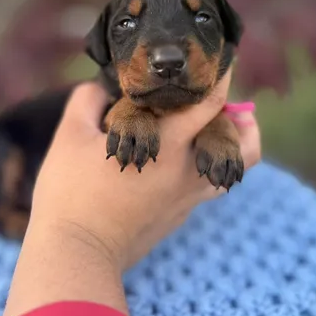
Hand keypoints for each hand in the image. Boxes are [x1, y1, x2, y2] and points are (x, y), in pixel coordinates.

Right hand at [0, 70, 260, 315]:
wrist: (77, 252)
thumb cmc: (71, 192)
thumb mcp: (70, 136)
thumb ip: (88, 100)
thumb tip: (100, 87)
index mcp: (169, 144)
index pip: (213, 104)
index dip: (221, 79)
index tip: (221, 63)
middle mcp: (189, 171)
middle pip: (244, 146)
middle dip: (243, 120)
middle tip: (224, 103)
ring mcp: (187, 199)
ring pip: (231, 173)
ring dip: (232, 149)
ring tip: (216, 132)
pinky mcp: (178, 217)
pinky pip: (206, 188)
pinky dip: (204, 169)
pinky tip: (181, 161)